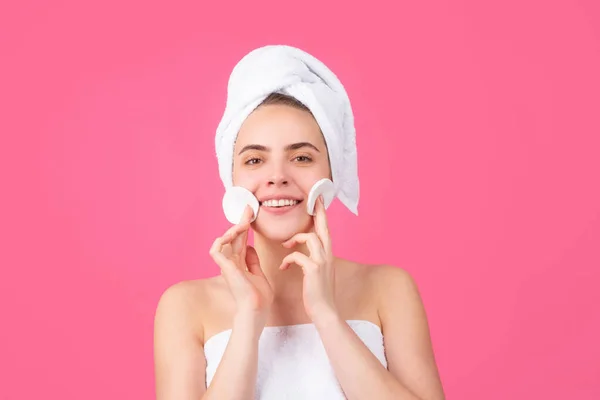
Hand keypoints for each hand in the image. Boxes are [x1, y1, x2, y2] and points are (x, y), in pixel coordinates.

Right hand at [209, 205, 273, 323]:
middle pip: (234, 238)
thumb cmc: (259, 298)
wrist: (257, 309)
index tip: (251, 214)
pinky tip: (232, 233)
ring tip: (244, 223)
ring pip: (224, 241)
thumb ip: (253, 262)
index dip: (245, 227)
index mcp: (240, 264)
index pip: (241, 241)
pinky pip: (216, 250)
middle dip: (241, 222)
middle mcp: (232, 263)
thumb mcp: (259, 275)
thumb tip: (251, 248)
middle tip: (248, 208)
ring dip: (233, 230)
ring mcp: (227, 266)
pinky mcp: (224, 268)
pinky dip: (221, 240)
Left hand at [279, 196, 337, 321]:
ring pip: (310, 237)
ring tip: (286, 245)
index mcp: (329, 255)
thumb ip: (316, 261)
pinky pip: (297, 256)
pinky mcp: (313, 269)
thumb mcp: (320, 274)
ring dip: (295, 239)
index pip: (327, 231)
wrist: (325, 311)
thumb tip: (309, 254)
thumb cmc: (319, 294)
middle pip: (323, 227)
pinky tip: (283, 267)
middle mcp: (328, 255)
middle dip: (318, 212)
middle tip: (314, 199)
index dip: (323, 216)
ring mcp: (322, 261)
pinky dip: (288, 259)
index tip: (319, 202)